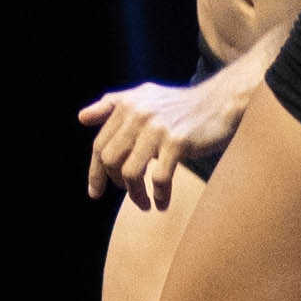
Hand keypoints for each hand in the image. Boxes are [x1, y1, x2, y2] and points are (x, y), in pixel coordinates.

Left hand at [75, 76, 235, 208]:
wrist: (220, 102)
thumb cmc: (180, 105)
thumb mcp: (144, 97)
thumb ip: (112, 105)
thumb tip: (81, 118)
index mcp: (126, 105)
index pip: (99, 144)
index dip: (95, 172)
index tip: (95, 192)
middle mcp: (138, 114)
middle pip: (110, 160)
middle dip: (115, 184)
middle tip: (129, 194)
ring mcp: (157, 128)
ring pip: (131, 172)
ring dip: (135, 195)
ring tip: (144, 204)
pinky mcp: (177, 142)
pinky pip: (159, 178)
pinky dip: (159, 195)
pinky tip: (163, 203)